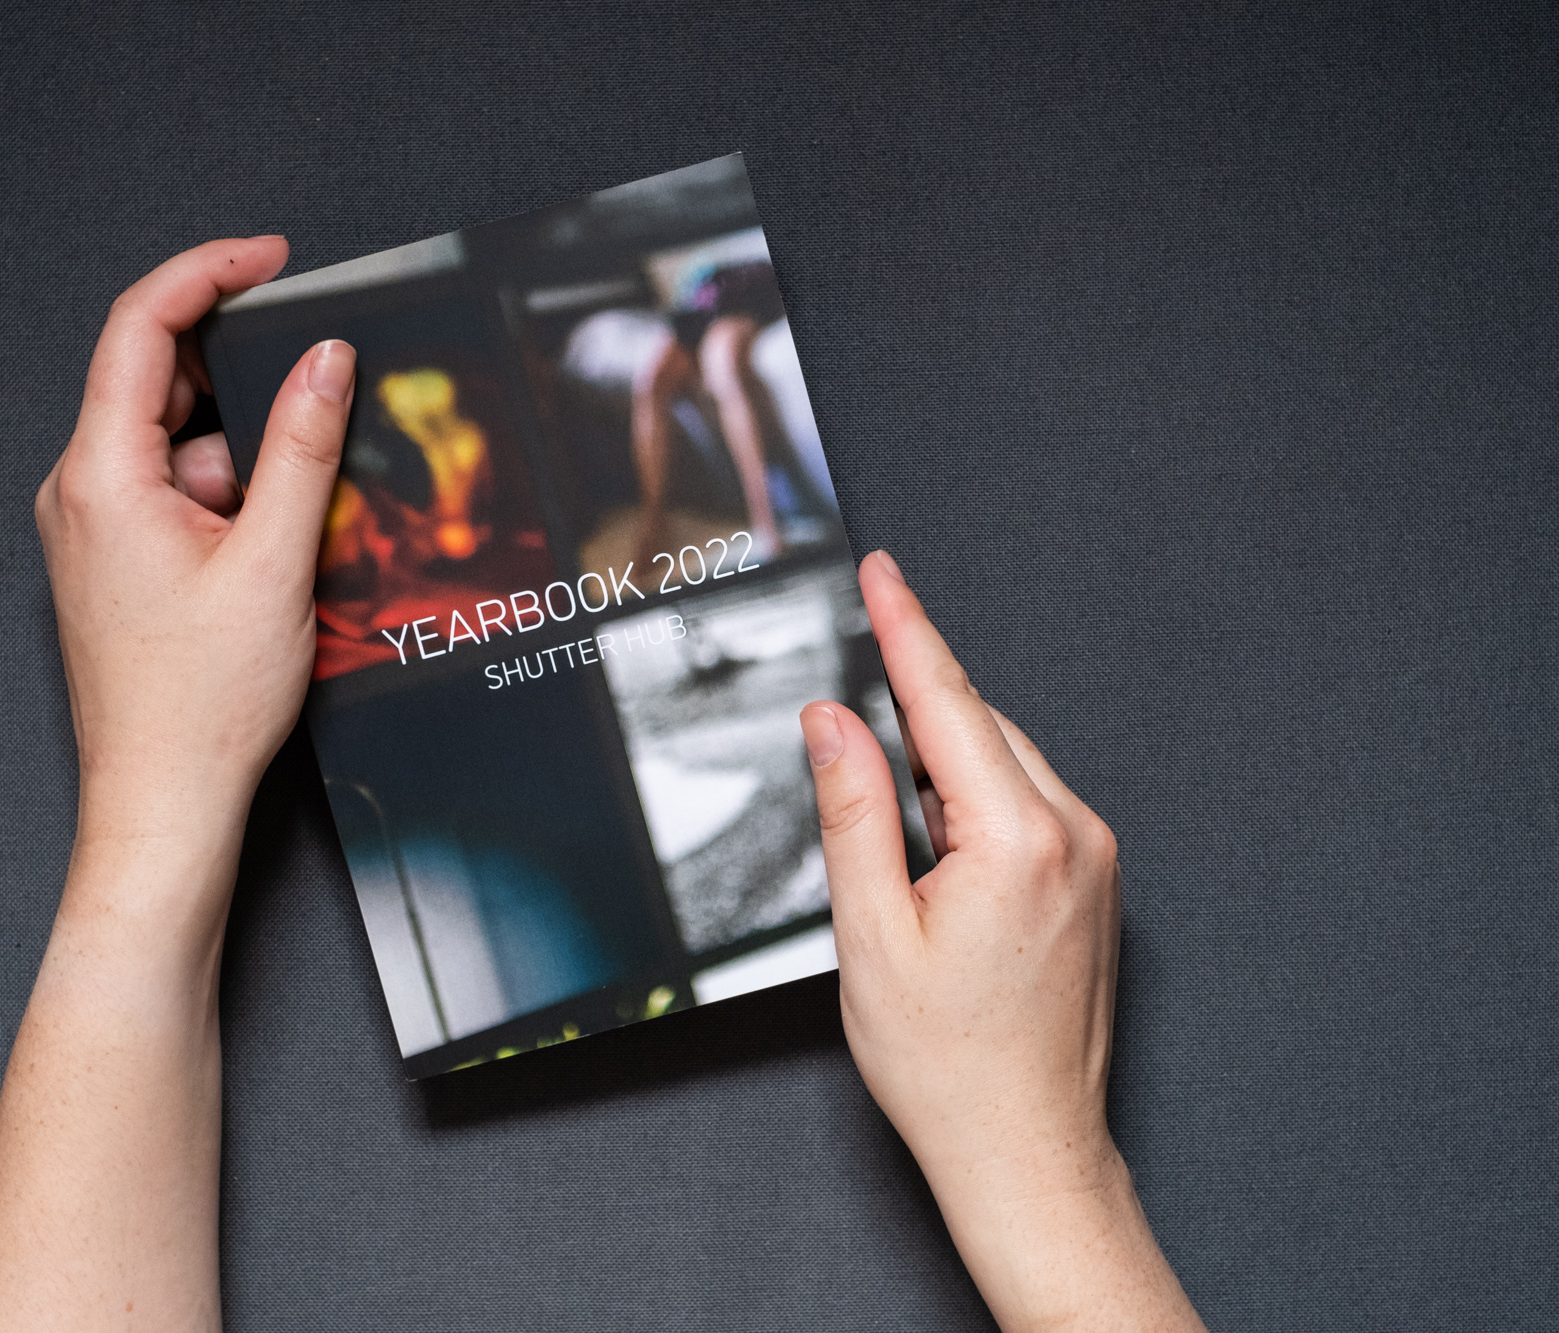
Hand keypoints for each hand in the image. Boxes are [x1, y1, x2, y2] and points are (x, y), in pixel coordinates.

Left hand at [34, 237, 354, 894]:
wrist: (164, 803)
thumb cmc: (201, 705)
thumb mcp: (275, 561)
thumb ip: (303, 448)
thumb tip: (326, 360)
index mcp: (101, 477)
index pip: (141, 328)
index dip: (208, 273)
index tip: (270, 257)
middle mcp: (82, 491)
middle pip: (161, 382)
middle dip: (244, 377)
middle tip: (320, 383)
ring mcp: (96, 527)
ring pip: (180, 443)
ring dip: (246, 455)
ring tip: (300, 518)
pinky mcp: (118, 559)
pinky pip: (177, 493)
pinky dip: (232, 497)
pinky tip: (278, 545)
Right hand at [800, 550, 1202, 1331]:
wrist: (1026, 1149)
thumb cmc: (948, 1064)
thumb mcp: (869, 932)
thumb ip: (852, 809)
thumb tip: (831, 719)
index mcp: (1017, 840)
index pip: (948, 703)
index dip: (906, 628)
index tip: (883, 572)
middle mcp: (1073, 836)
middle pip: (979, 728)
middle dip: (915, 705)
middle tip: (850, 707)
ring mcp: (1094, 860)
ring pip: (1003, 766)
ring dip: (943, 766)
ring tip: (896, 849)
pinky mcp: (1095, 884)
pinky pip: (1026, 807)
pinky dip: (974, 804)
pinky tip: (937, 857)